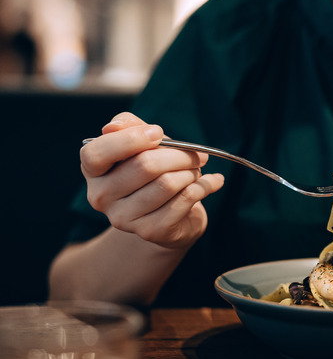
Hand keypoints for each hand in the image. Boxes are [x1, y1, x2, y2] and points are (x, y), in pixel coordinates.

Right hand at [80, 112, 224, 247]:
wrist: (171, 217)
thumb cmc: (154, 172)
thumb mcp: (141, 143)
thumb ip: (129, 127)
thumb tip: (114, 126)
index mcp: (93, 171)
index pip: (96, 153)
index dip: (130, 139)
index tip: (158, 132)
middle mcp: (101, 197)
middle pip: (145, 166)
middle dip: (180, 155)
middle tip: (197, 154)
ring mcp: (124, 218)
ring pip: (167, 183)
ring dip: (192, 171)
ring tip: (197, 170)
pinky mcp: (150, 231)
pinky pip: (185, 199)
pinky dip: (205, 186)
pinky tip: (214, 182)